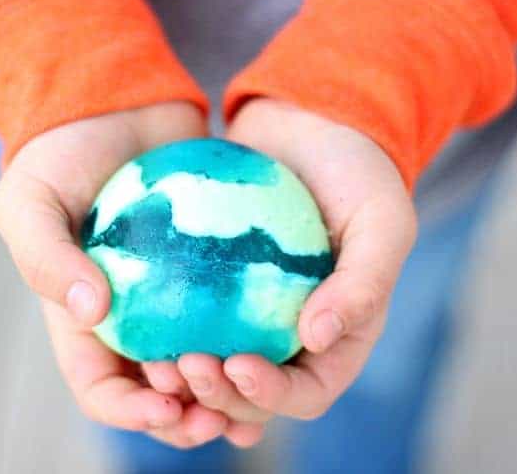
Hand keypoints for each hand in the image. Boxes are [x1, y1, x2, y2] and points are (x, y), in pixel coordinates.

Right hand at [0, 102, 256, 447]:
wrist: (114, 105)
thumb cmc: (59, 155)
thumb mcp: (28, 200)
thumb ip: (45, 257)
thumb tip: (92, 311)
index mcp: (83, 321)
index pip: (101, 388)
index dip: (132, 411)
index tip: (168, 405)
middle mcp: (131, 318)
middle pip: (160, 390)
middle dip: (188, 416)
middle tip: (220, 414)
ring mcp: (173, 295)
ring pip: (205, 359)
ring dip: (230, 389)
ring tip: (259, 388)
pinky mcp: (212, 268)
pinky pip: (237, 310)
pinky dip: (257, 333)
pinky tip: (290, 338)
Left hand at [176, 98, 415, 425]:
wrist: (313, 121)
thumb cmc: (360, 170)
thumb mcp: (383, 220)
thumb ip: (364, 283)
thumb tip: (317, 339)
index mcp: (339, 334)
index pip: (308, 391)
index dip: (272, 396)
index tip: (237, 365)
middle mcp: (294, 334)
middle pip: (252, 392)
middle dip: (219, 396)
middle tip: (185, 366)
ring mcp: (253, 312)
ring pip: (214, 366)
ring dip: (185, 379)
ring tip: (155, 363)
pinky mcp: (216, 284)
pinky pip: (187, 318)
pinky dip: (165, 332)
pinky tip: (134, 325)